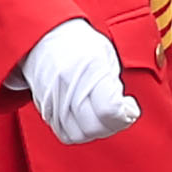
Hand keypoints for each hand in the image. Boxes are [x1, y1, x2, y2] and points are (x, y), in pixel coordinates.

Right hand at [16, 17, 141, 144]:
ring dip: (96, 131)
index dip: (125, 115)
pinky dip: (79, 131)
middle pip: (93, 127)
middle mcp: (67, 84)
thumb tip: (123, 110)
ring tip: (102, 115)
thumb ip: (114, 83)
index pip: (109, 110)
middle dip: (112, 125)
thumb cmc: (78, 42)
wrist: (42, 36)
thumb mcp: (105, 53)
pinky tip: (86, 117)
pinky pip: (64, 133)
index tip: (129, 106)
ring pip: (78, 135)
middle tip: (118, 113)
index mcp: (88, 66)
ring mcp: (52, 97)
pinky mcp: (44, 107)